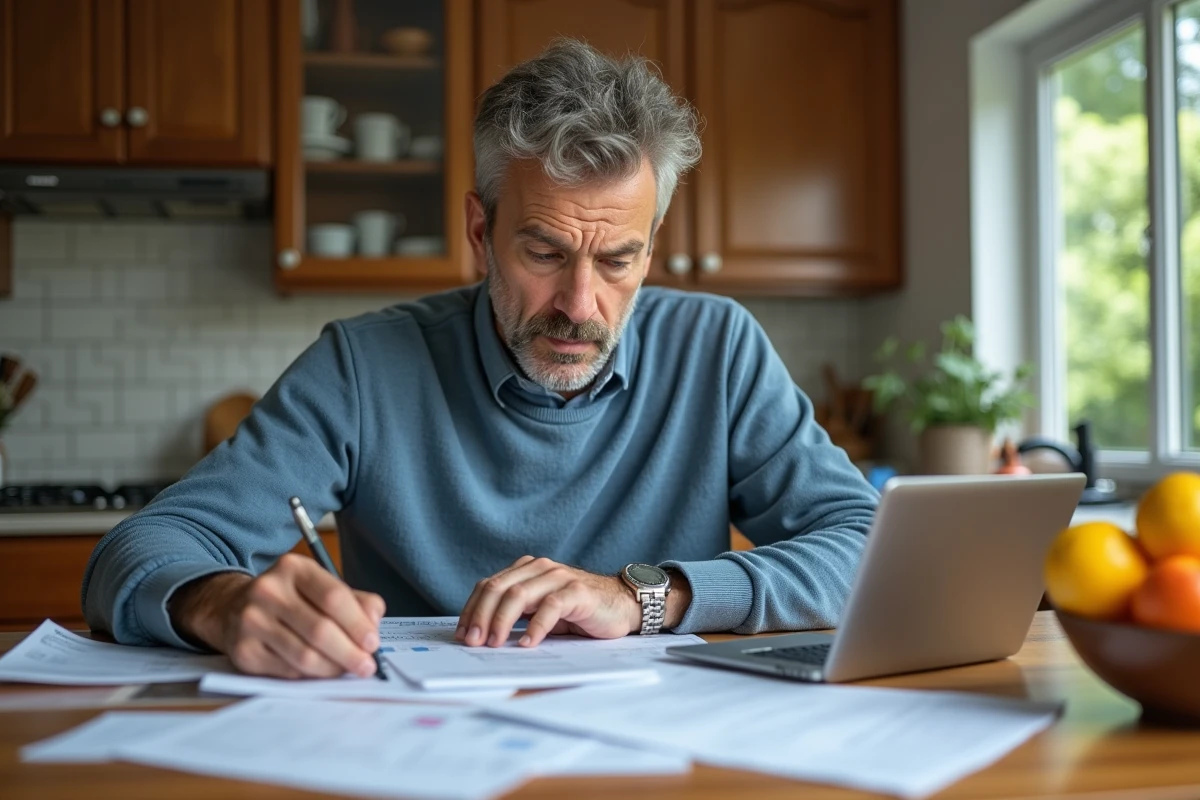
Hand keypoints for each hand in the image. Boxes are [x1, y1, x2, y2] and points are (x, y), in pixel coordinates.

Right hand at [168, 554, 385, 678]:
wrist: (232, 608)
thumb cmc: (290, 599)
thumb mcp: (320, 586)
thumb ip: (355, 601)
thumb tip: (373, 625)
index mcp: (294, 568)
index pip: (333, 597)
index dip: (358, 624)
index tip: (373, 642)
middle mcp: (268, 591)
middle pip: (320, 630)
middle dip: (350, 653)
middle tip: (366, 666)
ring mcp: (251, 621)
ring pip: (304, 656)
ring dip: (332, 669)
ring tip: (346, 670)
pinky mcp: (243, 651)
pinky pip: (287, 671)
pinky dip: (309, 675)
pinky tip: (318, 671)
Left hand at [455, 556, 641, 647]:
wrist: (622, 604)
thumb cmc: (580, 612)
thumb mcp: (542, 611)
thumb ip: (518, 614)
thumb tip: (481, 635)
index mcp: (527, 570)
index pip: (489, 585)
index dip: (471, 609)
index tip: (462, 633)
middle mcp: (540, 568)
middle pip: (499, 587)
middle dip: (481, 615)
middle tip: (473, 641)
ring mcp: (559, 577)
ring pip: (519, 593)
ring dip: (502, 620)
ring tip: (494, 643)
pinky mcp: (578, 592)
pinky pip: (551, 606)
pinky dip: (536, 626)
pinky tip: (527, 643)